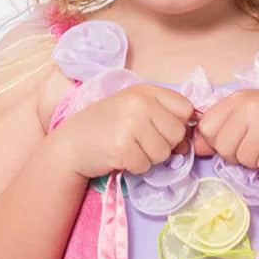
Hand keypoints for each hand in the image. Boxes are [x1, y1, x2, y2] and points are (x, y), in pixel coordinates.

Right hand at [52, 84, 195, 177]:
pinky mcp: (122, 148)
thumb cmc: (106, 127)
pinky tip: (120, 156)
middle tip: (140, 141)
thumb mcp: (136, 113)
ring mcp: (130, 125)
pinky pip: (146, 166)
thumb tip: (188, 144)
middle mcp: (139, 103)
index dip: (178, 124)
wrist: (71, 144)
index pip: (185, 108)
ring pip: (164, 153)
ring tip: (129, 147)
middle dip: (164, 144)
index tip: (160, 129)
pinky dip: (135, 167)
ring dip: (149, 157)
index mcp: (145, 90)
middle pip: (177, 133)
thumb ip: (164, 121)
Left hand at [195, 90, 258, 170]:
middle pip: (224, 147)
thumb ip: (222, 129)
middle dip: (238, 155)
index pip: (206, 128)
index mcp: (239, 97)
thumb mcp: (249, 117)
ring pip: (243, 159)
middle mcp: (252, 105)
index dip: (217, 142)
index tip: (236, 140)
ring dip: (257, 160)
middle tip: (258, 144)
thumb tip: (195, 147)